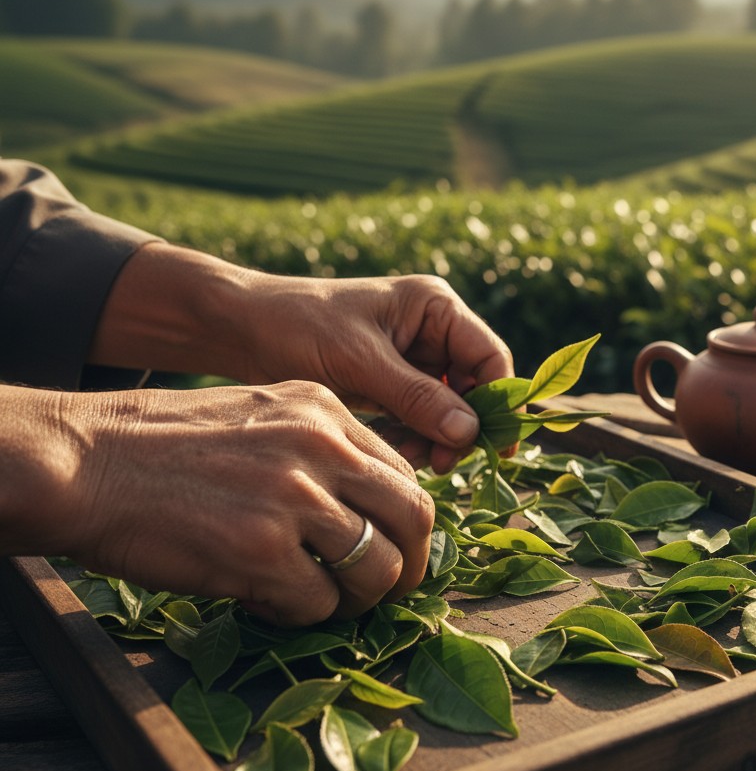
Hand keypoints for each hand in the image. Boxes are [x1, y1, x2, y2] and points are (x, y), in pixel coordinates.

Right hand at [1, 382, 433, 626]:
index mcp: (326, 409)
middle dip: (411, 564)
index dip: (404, 521)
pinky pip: (318, 604)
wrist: (86, 462)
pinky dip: (302, 616)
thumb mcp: (261, 414)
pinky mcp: (261, 551)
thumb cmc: (166, 443)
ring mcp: (294, 497)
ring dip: (358, 599)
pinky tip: (270, 603)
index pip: (404, 473)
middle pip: (414, 516)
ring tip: (324, 601)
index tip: (392, 545)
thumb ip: (320, 446)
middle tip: (388, 587)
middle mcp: (322, 446)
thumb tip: (368, 504)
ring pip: (377, 568)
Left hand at [233, 273, 513, 472]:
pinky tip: (395, 451)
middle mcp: (432, 329)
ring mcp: (413, 356)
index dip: (498, 401)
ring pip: (448, 406)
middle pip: (473, 386)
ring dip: (437, 436)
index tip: (494, 445)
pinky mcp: (392, 381)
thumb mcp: (360, 362)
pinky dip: (415, 435)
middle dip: (461, 425)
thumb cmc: (299, 327)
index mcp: (434, 307)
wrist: (243, 328)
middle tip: (441, 463)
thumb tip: (470, 432)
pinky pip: (420, 414)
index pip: (489, 356)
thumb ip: (417, 396)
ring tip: (410, 459)